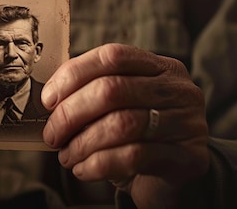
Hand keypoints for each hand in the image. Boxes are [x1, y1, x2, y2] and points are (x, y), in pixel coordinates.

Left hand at [41, 44, 208, 207]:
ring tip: (67, 155)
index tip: (48, 99)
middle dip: (71, 113)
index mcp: (160, 67)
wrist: (171, 179)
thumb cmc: (136, 138)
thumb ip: (93, 94)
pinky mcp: (187, 157)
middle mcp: (178, 90)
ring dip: (83, 142)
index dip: (74, 74)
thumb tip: (50, 97)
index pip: (112, 56)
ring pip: (122, 124)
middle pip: (113, 89)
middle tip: (52, 134)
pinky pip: (134, 156)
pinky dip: (99, 163)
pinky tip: (83, 169)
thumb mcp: (119, 108)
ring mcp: (187, 123)